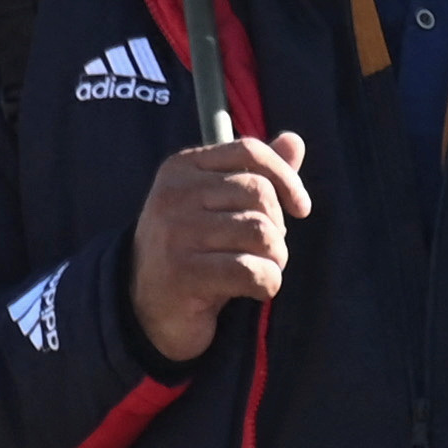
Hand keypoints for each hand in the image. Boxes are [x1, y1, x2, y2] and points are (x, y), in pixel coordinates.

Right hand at [127, 133, 309, 362]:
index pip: (250, 151)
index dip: (286, 178)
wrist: (147, 307)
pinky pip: (251, 271)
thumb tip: (295, 140)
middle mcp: (174, 194)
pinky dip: (268, 283)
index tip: (300, 208)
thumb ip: (256, 173)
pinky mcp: (183, 274)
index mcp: (182, 167)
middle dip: (278, 227)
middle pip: (260, 193)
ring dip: (275, 258)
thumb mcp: (220, 205)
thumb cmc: (194, 250)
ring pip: (260, 232)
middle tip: (267, 251)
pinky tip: (257, 290)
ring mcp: (175, 233)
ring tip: (261, 269)